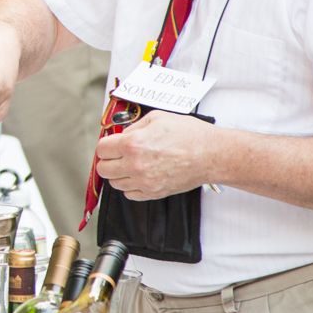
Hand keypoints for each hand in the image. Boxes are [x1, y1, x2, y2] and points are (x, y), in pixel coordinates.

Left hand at [94, 110, 222, 199]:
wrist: (210, 155)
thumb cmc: (188, 134)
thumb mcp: (156, 118)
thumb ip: (133, 127)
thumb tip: (121, 136)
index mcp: (132, 144)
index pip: (101, 150)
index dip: (106, 145)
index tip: (112, 144)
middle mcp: (135, 165)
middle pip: (104, 169)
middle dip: (109, 160)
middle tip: (119, 155)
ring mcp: (144, 182)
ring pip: (115, 183)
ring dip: (119, 174)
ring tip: (132, 164)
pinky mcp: (154, 193)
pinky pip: (130, 195)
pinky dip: (131, 186)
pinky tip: (141, 176)